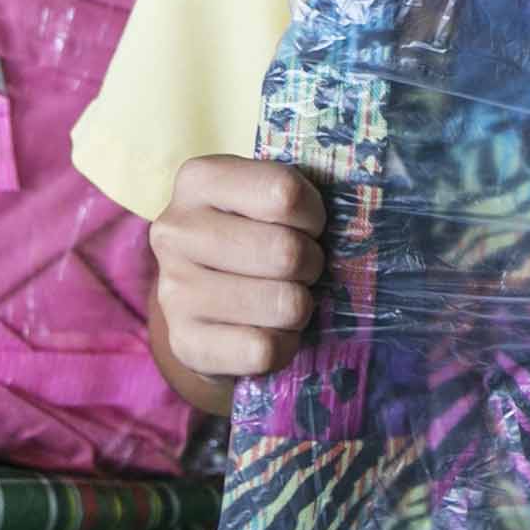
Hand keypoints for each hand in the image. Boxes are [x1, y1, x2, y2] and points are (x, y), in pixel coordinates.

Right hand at [149, 155, 330, 382]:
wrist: (202, 303)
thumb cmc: (251, 237)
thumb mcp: (265, 202)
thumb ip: (299, 200)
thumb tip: (355, 225)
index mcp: (200, 180)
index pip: (284, 193)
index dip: (313, 216)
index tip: (307, 226)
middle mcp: (176, 231)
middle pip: (286, 252)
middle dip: (311, 265)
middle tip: (299, 270)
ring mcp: (174, 290)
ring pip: (283, 304)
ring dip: (300, 307)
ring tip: (283, 298)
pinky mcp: (185, 342)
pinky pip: (265, 350)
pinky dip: (284, 345)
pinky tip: (270, 331)